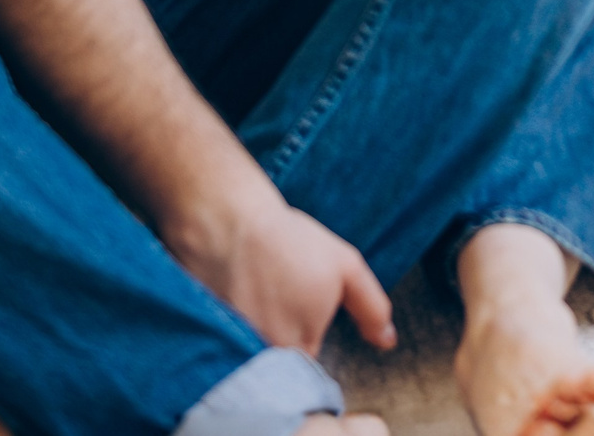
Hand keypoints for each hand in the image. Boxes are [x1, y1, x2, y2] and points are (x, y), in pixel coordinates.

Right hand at [167, 194, 396, 354]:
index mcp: (300, 348)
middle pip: (278, 367)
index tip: (300, 317)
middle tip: (278, 300)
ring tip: (257, 296)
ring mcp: (231, 349)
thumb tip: (386, 342)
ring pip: (252, 355)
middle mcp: (263, 356)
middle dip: (282, 342)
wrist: (227, 220)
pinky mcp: (207, 336)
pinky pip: (224, 345)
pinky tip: (236, 297)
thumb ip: (371, 308)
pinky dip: (229, 329)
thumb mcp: (345, 267)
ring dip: (256, 335)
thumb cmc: (288, 242)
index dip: (307, 346)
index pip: (307, 373)